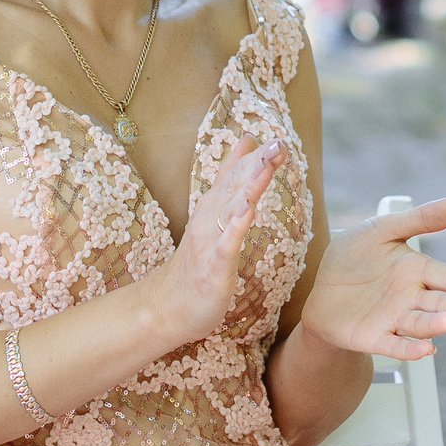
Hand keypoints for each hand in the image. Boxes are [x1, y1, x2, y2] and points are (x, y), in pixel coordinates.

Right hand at [140, 140, 284, 348]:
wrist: (166, 307)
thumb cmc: (196, 264)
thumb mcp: (214, 218)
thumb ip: (228, 180)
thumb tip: (245, 144)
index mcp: (212, 209)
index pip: (234, 177)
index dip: (256, 158)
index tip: (278, 139)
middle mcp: (209, 221)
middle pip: (235, 187)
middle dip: (257, 165)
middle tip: (279, 144)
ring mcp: (209, 244)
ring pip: (231, 210)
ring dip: (249, 187)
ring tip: (266, 167)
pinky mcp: (212, 268)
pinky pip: (225, 245)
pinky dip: (235, 227)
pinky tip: (247, 211)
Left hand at [297, 196, 445, 360]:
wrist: (318, 286)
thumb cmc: (354, 256)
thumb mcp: (382, 230)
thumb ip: (419, 219)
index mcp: (418, 270)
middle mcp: (412, 298)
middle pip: (439, 303)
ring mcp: (395, 320)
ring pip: (421, 324)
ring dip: (437, 324)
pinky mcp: (376, 338)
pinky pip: (395, 345)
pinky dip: (411, 349)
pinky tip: (426, 349)